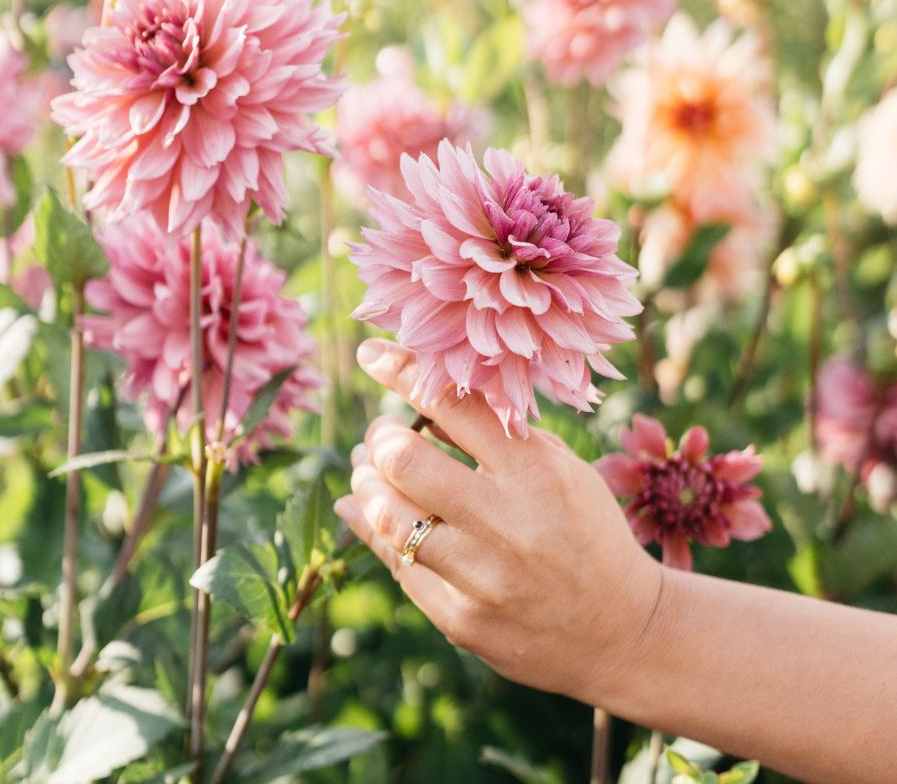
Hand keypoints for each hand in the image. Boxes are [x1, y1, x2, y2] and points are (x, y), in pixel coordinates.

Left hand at [334, 338, 662, 703]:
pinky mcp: (462, 620)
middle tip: (380, 435)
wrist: (624, 631)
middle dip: (380, 438)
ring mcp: (482, 578)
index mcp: (538, 473)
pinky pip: (396, 564)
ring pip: (388, 516)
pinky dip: (370, 528)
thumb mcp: (562, 469)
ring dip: (366, 483)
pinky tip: (360, 508)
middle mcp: (507, 523)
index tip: (371, 354)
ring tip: (366, 471)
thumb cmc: (587, 532)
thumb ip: (499, 434)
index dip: (403, 373)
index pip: (455, 406)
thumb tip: (423, 402)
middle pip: (405, 461)